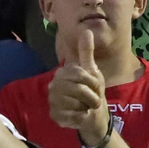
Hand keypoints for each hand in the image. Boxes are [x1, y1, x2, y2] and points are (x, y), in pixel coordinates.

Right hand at [48, 31, 109, 145]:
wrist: (92, 113)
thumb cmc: (91, 90)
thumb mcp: (92, 70)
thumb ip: (86, 51)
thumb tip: (86, 30)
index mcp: (62, 73)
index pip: (80, 74)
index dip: (92, 82)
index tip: (96, 86)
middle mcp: (53, 86)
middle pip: (78, 89)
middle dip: (91, 95)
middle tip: (93, 99)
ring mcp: (52, 101)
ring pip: (75, 103)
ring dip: (87, 106)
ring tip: (86, 107)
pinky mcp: (55, 116)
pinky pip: (72, 115)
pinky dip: (81, 117)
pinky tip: (80, 115)